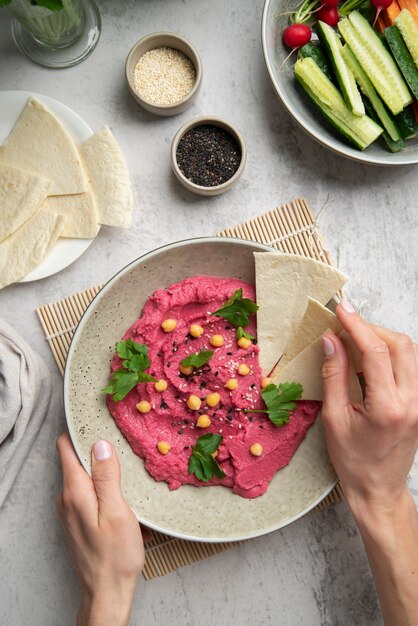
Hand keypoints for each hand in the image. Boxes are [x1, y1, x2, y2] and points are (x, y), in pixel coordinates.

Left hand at [56, 433, 143, 625]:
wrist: (107, 593)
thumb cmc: (115, 555)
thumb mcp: (117, 511)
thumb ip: (107, 477)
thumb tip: (99, 444)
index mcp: (74, 491)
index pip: (66, 448)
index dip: (79, 429)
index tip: (97, 416)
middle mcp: (67, 498)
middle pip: (76, 459)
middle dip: (96, 447)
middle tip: (121, 438)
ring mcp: (71, 509)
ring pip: (84, 476)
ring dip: (103, 468)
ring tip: (127, 463)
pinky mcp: (79, 519)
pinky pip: (89, 492)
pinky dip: (104, 486)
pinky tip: (124, 492)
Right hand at [321, 300, 417, 513]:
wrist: (379, 490)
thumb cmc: (353, 461)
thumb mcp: (334, 418)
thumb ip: (334, 375)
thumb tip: (331, 341)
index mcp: (388, 408)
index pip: (377, 352)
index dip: (357, 326)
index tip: (341, 310)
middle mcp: (413, 402)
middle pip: (400, 345)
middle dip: (372, 328)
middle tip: (346, 325)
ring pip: (410, 352)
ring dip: (384, 339)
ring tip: (356, 340)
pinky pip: (412, 366)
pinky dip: (392, 354)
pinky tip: (372, 359)